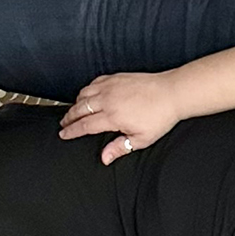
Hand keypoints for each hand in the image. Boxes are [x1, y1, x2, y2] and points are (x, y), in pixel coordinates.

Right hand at [59, 72, 182, 164]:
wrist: (171, 93)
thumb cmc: (159, 117)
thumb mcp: (140, 140)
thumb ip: (119, 148)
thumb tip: (104, 158)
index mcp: (112, 116)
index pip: (84, 125)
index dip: (71, 131)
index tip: (63, 134)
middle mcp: (108, 99)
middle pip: (79, 108)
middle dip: (69, 117)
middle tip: (63, 124)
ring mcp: (111, 86)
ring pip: (84, 93)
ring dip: (76, 103)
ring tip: (73, 111)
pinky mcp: (116, 77)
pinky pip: (94, 83)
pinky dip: (86, 90)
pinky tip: (87, 95)